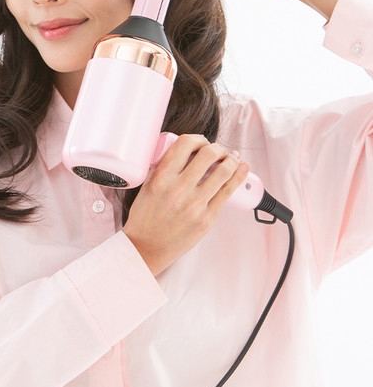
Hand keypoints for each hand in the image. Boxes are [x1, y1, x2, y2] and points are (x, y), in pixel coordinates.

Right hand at [122, 134, 249, 276]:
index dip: (197, 138)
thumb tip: (182, 152)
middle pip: (207, 154)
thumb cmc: (145, 218)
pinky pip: (228, 192)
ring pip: (223, 171)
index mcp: (161, 178)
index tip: (201, 141)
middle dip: (217, 147)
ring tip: (232, 157)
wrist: (146, 247)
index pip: (184, 144)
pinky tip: (242, 169)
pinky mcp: (207, 218)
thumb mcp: (146, 186)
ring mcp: (195, 204)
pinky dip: (238, 177)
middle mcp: (178, 189)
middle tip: (218, 150)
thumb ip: (162, 168)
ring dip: (231, 159)